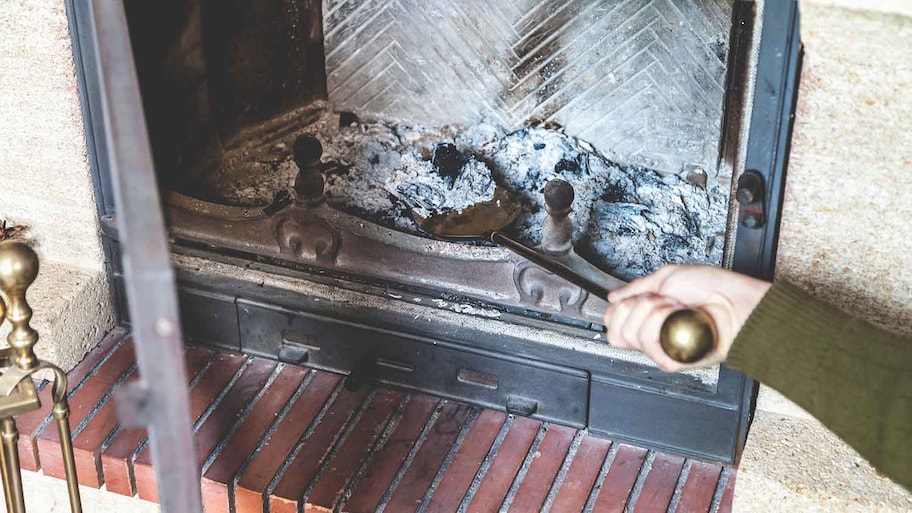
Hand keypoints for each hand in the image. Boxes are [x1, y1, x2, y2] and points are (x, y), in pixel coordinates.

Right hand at [603, 265, 770, 371]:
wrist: (736, 303)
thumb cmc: (713, 288)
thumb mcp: (667, 277)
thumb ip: (635, 288)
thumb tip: (612, 297)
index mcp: (648, 318)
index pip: (613, 322)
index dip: (618, 309)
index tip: (637, 297)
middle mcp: (652, 334)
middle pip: (616, 331)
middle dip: (634, 306)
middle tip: (659, 300)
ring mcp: (660, 348)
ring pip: (629, 335)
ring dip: (652, 311)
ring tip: (675, 307)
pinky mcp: (670, 359)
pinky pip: (648, 342)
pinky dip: (661, 322)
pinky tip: (678, 317)